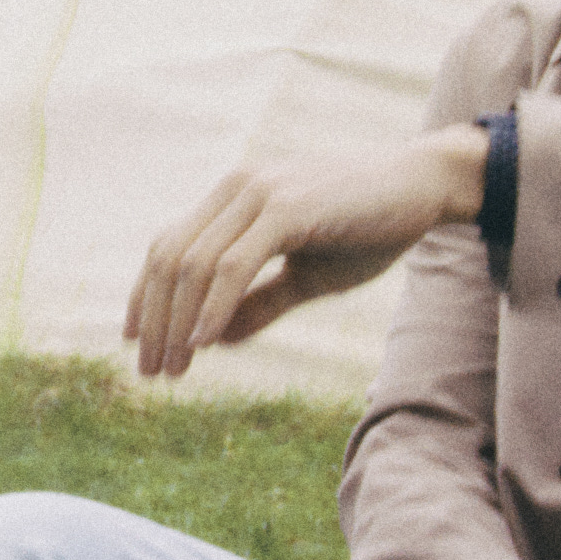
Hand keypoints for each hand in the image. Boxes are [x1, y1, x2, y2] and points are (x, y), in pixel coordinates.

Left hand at [127, 125, 485, 376]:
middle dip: (154, 319)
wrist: (424, 188)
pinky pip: (234, 264)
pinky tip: (203, 343)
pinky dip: (213, 306)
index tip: (135, 344)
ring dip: (178, 322)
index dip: (145, 297)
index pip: (168, 246)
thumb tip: (215, 341)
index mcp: (235, 197)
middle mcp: (238, 189)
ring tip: (174, 368)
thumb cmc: (369, 229)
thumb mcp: (307, 276)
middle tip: (151, 371)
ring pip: (194, 263)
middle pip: (169, 256)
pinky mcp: (287, 208)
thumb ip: (260, 302)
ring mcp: (260, 193)